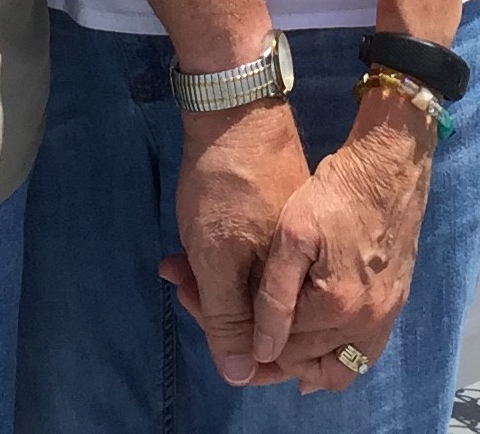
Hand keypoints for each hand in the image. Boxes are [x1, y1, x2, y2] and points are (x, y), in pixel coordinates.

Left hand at [160, 101, 313, 385]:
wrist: (237, 105)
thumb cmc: (225, 182)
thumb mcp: (215, 256)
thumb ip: (227, 315)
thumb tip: (240, 375)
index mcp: (293, 281)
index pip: (261, 337)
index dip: (217, 327)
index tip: (185, 293)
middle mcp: (305, 266)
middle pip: (257, 310)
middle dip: (210, 299)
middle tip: (174, 269)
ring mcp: (297, 238)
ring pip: (252, 281)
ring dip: (211, 276)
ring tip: (179, 256)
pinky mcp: (288, 216)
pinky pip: (256, 254)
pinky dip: (224, 253)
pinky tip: (197, 238)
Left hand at [251, 90, 435, 393]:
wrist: (389, 166)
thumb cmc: (334, 193)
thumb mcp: (291, 237)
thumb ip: (274, 299)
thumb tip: (261, 352)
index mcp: (337, 308)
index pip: (282, 350)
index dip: (248, 339)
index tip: (226, 320)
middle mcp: (366, 323)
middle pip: (307, 362)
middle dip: (270, 352)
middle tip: (239, 333)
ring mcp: (386, 316)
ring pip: (339, 369)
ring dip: (306, 365)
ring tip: (276, 349)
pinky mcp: (395, 303)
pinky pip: (363, 353)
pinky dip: (335, 357)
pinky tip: (314, 348)